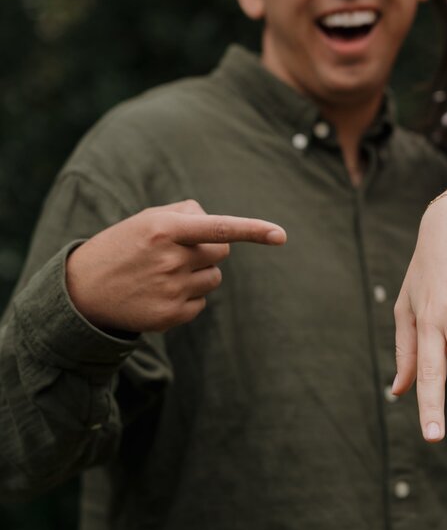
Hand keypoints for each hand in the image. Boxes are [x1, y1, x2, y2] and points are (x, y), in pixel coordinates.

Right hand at [66, 199, 285, 332]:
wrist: (83, 290)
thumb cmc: (123, 246)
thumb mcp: (147, 219)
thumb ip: (187, 213)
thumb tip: (223, 228)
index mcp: (164, 228)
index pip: (218, 227)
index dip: (253, 229)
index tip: (280, 235)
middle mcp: (170, 259)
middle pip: (222, 252)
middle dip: (209, 250)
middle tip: (179, 252)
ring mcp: (171, 289)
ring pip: (214, 278)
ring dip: (199, 274)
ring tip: (164, 274)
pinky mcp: (170, 316)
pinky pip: (202, 303)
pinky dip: (189, 298)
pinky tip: (160, 294)